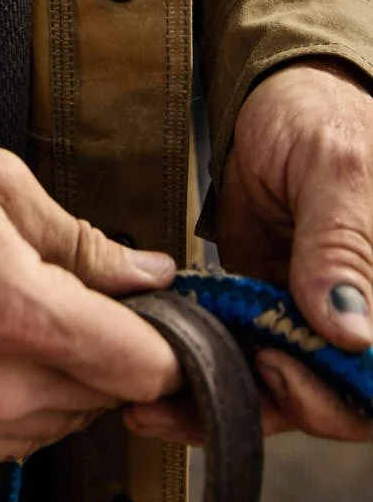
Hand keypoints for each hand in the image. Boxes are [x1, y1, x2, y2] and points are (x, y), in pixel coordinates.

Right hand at [0, 139, 180, 465]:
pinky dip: (14, 400)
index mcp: (20, 312)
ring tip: (17, 315)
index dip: (165, 343)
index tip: (158, 320)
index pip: (143, 367)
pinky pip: (8, 438)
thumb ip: (83, 241)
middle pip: (107, 398)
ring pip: (62, 422)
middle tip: (73, 298)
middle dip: (108, 352)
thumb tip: (148, 275)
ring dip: (62, 378)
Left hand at [126, 59, 372, 445]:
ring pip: (277, 393)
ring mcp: (307, 321)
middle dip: (267, 405)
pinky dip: (198, 375)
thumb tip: (350, 332)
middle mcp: (356, 320)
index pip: (370, 382)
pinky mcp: (260, 314)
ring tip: (153, 397)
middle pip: (329, 403)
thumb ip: (341, 245)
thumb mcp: (336, 169)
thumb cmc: (321, 118)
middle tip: (200, 378)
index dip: (330, 392)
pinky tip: (151, 380)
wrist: (276, 97)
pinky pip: (237, 362)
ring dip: (218, 401)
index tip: (276, 365)